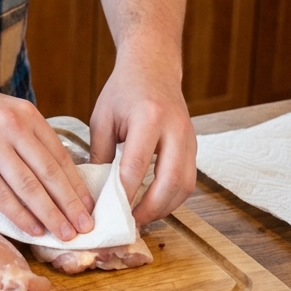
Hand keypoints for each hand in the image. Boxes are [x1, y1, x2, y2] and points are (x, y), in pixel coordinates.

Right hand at [0, 81, 95, 238]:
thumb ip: (26, 136)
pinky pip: (0, 194)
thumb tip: (53, 174)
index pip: (59, 155)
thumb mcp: (2, 111)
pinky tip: (33, 230)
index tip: (89, 207)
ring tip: (65, 235)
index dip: (77, 185)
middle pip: (50, 173)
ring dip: (51, 215)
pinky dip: (19, 215)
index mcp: (25, 113)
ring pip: (29, 187)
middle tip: (86, 228)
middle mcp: (11, 126)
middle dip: (71, 205)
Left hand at [89, 51, 196, 224]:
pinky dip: (172, 197)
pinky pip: (188, 180)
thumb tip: (96, 192)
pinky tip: (153, 204)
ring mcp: (189, 137)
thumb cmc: (123, 91)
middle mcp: (175, 128)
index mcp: (148, 117)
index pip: (136, 165)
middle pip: (170, 181)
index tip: (108, 213)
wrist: (153, 67)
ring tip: (141, 218)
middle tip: (130, 223)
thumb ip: (100, 154)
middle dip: (150, 208)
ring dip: (164, 207)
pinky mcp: (194, 145)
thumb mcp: (102, 118)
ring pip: (185, 185)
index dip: (124, 193)